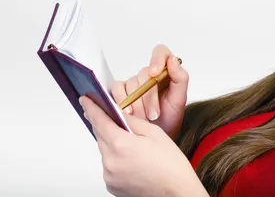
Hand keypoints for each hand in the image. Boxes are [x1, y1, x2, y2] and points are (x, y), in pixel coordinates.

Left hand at [79, 95, 208, 196]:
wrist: (175, 191)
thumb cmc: (171, 165)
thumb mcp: (155, 133)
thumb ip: (133, 122)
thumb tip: (120, 114)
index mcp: (121, 144)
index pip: (99, 121)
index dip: (91, 109)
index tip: (85, 100)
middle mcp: (110, 161)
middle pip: (101, 136)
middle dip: (108, 127)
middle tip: (120, 124)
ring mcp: (109, 175)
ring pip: (106, 152)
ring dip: (115, 145)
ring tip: (137, 149)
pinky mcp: (111, 185)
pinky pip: (109, 166)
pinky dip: (117, 160)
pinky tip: (135, 161)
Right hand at [111, 44, 188, 139]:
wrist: (158, 137)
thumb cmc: (170, 117)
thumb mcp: (179, 99)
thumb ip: (180, 78)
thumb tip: (172, 61)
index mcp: (165, 71)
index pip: (160, 52)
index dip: (156, 59)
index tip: (154, 73)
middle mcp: (149, 74)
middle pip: (144, 74)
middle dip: (149, 96)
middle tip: (154, 114)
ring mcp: (134, 83)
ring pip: (130, 83)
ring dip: (136, 102)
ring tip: (143, 118)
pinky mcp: (120, 93)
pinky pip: (116, 90)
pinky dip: (122, 102)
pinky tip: (128, 114)